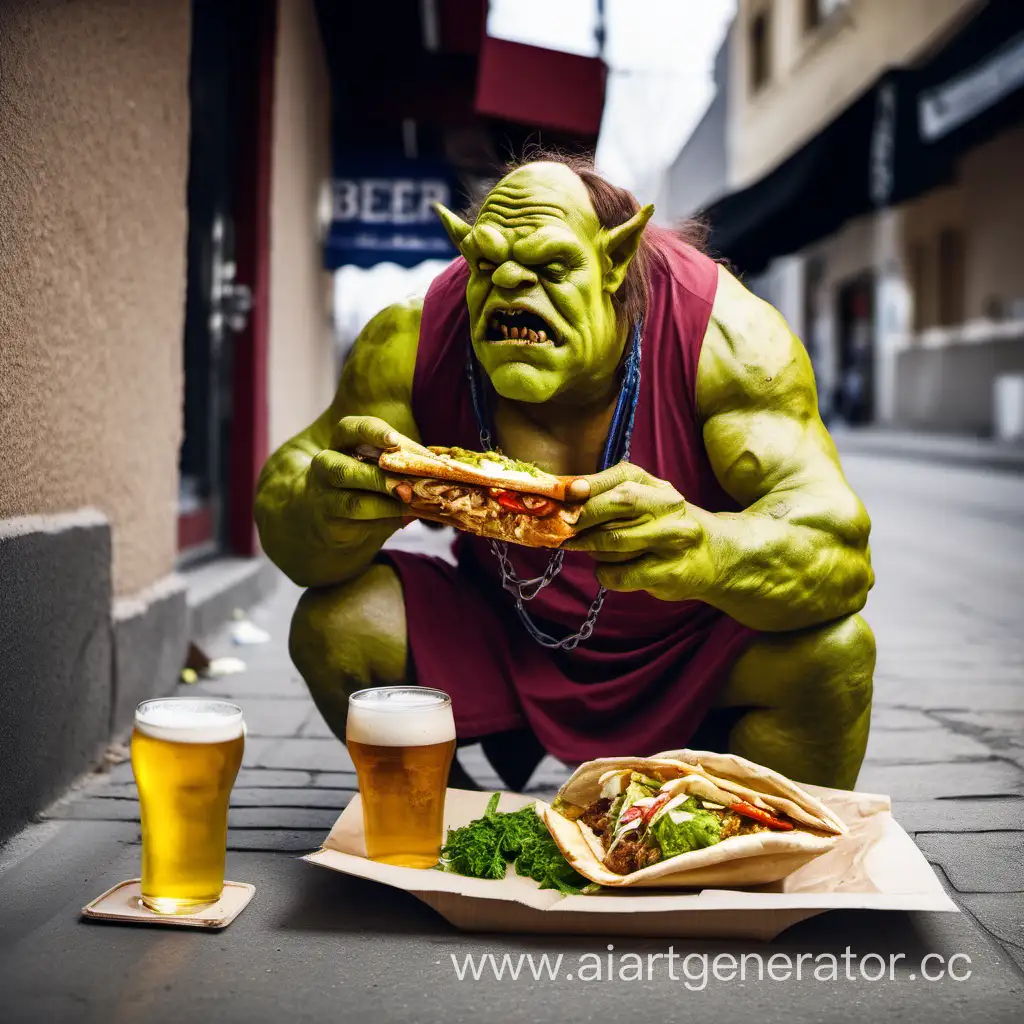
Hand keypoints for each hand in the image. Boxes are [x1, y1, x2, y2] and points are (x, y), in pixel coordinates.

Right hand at [307, 415, 411, 544]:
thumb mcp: (378, 462)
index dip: (372, 433)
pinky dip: (383, 520)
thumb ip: (400, 460)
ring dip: (382, 505)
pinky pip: (357, 525)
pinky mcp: (330, 525)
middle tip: (406, 484)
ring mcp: (324, 498)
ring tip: (408, 502)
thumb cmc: (363, 482)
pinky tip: (402, 517)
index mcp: (341, 443)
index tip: (395, 440)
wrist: (328, 520)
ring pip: (350, 502)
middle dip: (377, 477)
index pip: (350, 429)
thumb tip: (436, 464)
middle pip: (342, 469)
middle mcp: (326, 467)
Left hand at [563, 463, 711, 600]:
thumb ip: (609, 493)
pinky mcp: (667, 572)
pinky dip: (604, 573)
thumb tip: (566, 492)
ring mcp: (671, 541)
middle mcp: (669, 509)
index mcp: (659, 488)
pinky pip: (618, 574)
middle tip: (564, 530)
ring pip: (610, 544)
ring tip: (593, 548)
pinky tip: (610, 568)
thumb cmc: (666, 525)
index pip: (621, 481)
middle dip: (582, 519)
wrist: (715, 556)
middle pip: (617, 506)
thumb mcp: (647, 500)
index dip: (588, 487)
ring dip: (591, 549)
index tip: (563, 497)